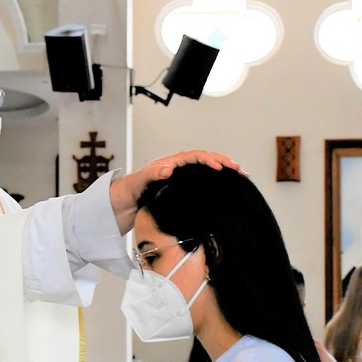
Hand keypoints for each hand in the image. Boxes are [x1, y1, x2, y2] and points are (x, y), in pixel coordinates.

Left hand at [111, 151, 242, 233]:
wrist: (121, 204)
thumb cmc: (129, 191)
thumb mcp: (139, 181)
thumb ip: (152, 174)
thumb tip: (169, 167)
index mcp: (170, 163)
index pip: (195, 156)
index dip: (210, 160)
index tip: (221, 169)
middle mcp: (177, 168)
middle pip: (205, 160)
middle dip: (224, 163)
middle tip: (240, 170)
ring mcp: (180, 179)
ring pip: (206, 171)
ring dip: (223, 171)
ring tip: (240, 177)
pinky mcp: (181, 190)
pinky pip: (202, 182)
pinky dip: (216, 184)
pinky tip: (227, 190)